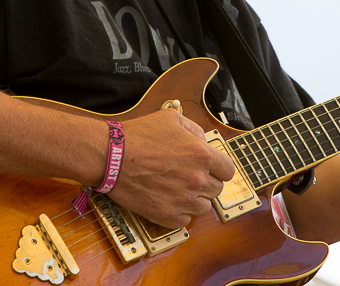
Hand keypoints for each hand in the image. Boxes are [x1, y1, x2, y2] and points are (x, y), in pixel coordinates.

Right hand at [106, 108, 235, 228]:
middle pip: (217, 189)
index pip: (228, 170)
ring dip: (195, 199)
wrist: (111, 156)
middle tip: (190, 177)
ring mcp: (183, 199)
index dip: (220, 169)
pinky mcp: (167, 215)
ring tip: (179, 189)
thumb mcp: (172, 119)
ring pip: (204, 207)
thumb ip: (194, 129)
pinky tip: (170, 200)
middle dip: (206, 182)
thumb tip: (202, 141)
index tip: (211, 169)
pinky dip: (181, 212)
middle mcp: (196, 178)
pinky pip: (186, 220)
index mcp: (201, 154)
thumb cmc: (138, 136)